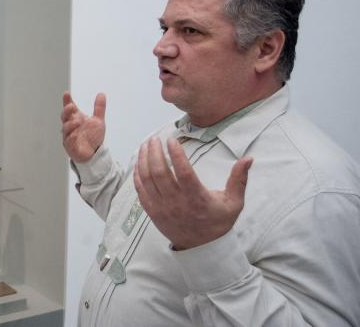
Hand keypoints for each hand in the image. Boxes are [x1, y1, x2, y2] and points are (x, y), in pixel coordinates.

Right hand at [61, 92, 105, 162]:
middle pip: (64, 116)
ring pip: (65, 128)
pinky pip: (68, 141)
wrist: (95, 152)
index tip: (67, 94)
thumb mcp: (98, 121)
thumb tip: (102, 94)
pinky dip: (71, 137)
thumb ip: (99, 108)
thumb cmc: (93, 136)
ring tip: (77, 121)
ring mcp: (69, 135)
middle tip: (71, 106)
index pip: (70, 108)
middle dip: (66, 111)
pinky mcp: (70, 146)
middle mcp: (71, 126)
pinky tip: (75, 135)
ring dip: (70, 124)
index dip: (67, 101)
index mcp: (76, 118)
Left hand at [133, 136, 252, 249]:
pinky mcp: (152, 212)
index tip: (172, 139)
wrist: (201, 248)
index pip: (183, 172)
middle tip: (155, 138)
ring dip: (144, 160)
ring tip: (146, 145)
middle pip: (160, 173)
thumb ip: (239, 180)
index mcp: (197, 198)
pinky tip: (139, 162)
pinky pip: (140, 190)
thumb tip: (248, 159)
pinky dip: (137, 174)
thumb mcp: (234, 203)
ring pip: (147, 179)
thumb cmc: (218, 222)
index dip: (176, 154)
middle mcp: (177, 202)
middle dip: (155, 152)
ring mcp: (162, 208)